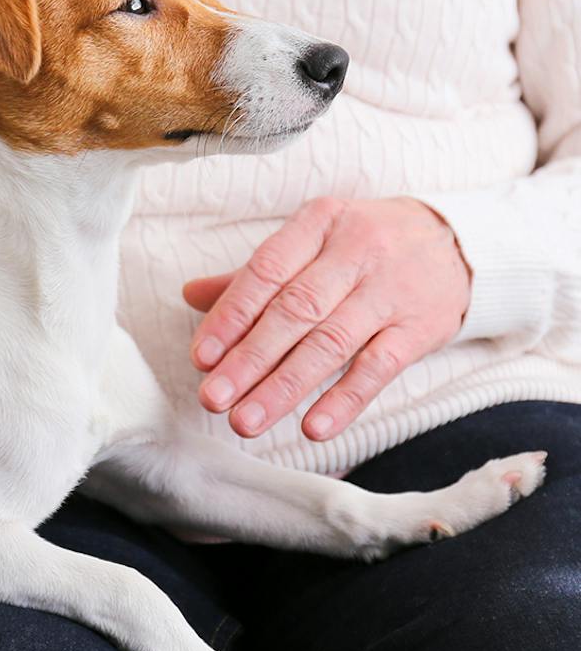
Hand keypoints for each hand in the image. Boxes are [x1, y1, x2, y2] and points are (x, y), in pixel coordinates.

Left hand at [183, 196, 470, 442]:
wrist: (459, 243)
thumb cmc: (365, 245)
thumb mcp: (314, 240)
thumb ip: (255, 274)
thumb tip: (191, 295)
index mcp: (319, 222)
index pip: (266, 270)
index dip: (231, 316)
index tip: (201, 357)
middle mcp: (355, 252)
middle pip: (295, 311)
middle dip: (249, 359)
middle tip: (213, 398)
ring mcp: (390, 291)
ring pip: (331, 343)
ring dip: (285, 387)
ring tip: (246, 420)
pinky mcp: (420, 328)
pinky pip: (378, 368)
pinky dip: (344, 400)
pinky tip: (313, 428)